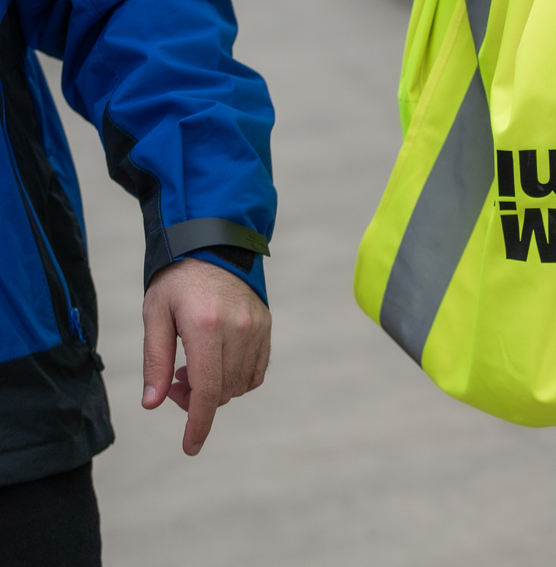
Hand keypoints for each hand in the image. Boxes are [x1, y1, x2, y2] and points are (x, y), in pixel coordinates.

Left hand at [142, 258, 271, 454]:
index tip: (190, 447)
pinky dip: (236, 379)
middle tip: (173, 381)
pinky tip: (216, 363)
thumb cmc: (176, 281)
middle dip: (195, 399)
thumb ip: (155, 361)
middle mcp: (238, 329)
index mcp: (207, 327)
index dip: (198, 423)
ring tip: (193, 366)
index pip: (207, 390)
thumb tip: (154, 403)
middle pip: (223, 391)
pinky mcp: (266, 326)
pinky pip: (255, 371)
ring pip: (240, 384)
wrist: (212, 245)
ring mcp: (256, 328)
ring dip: (215, 388)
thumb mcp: (155, 316)